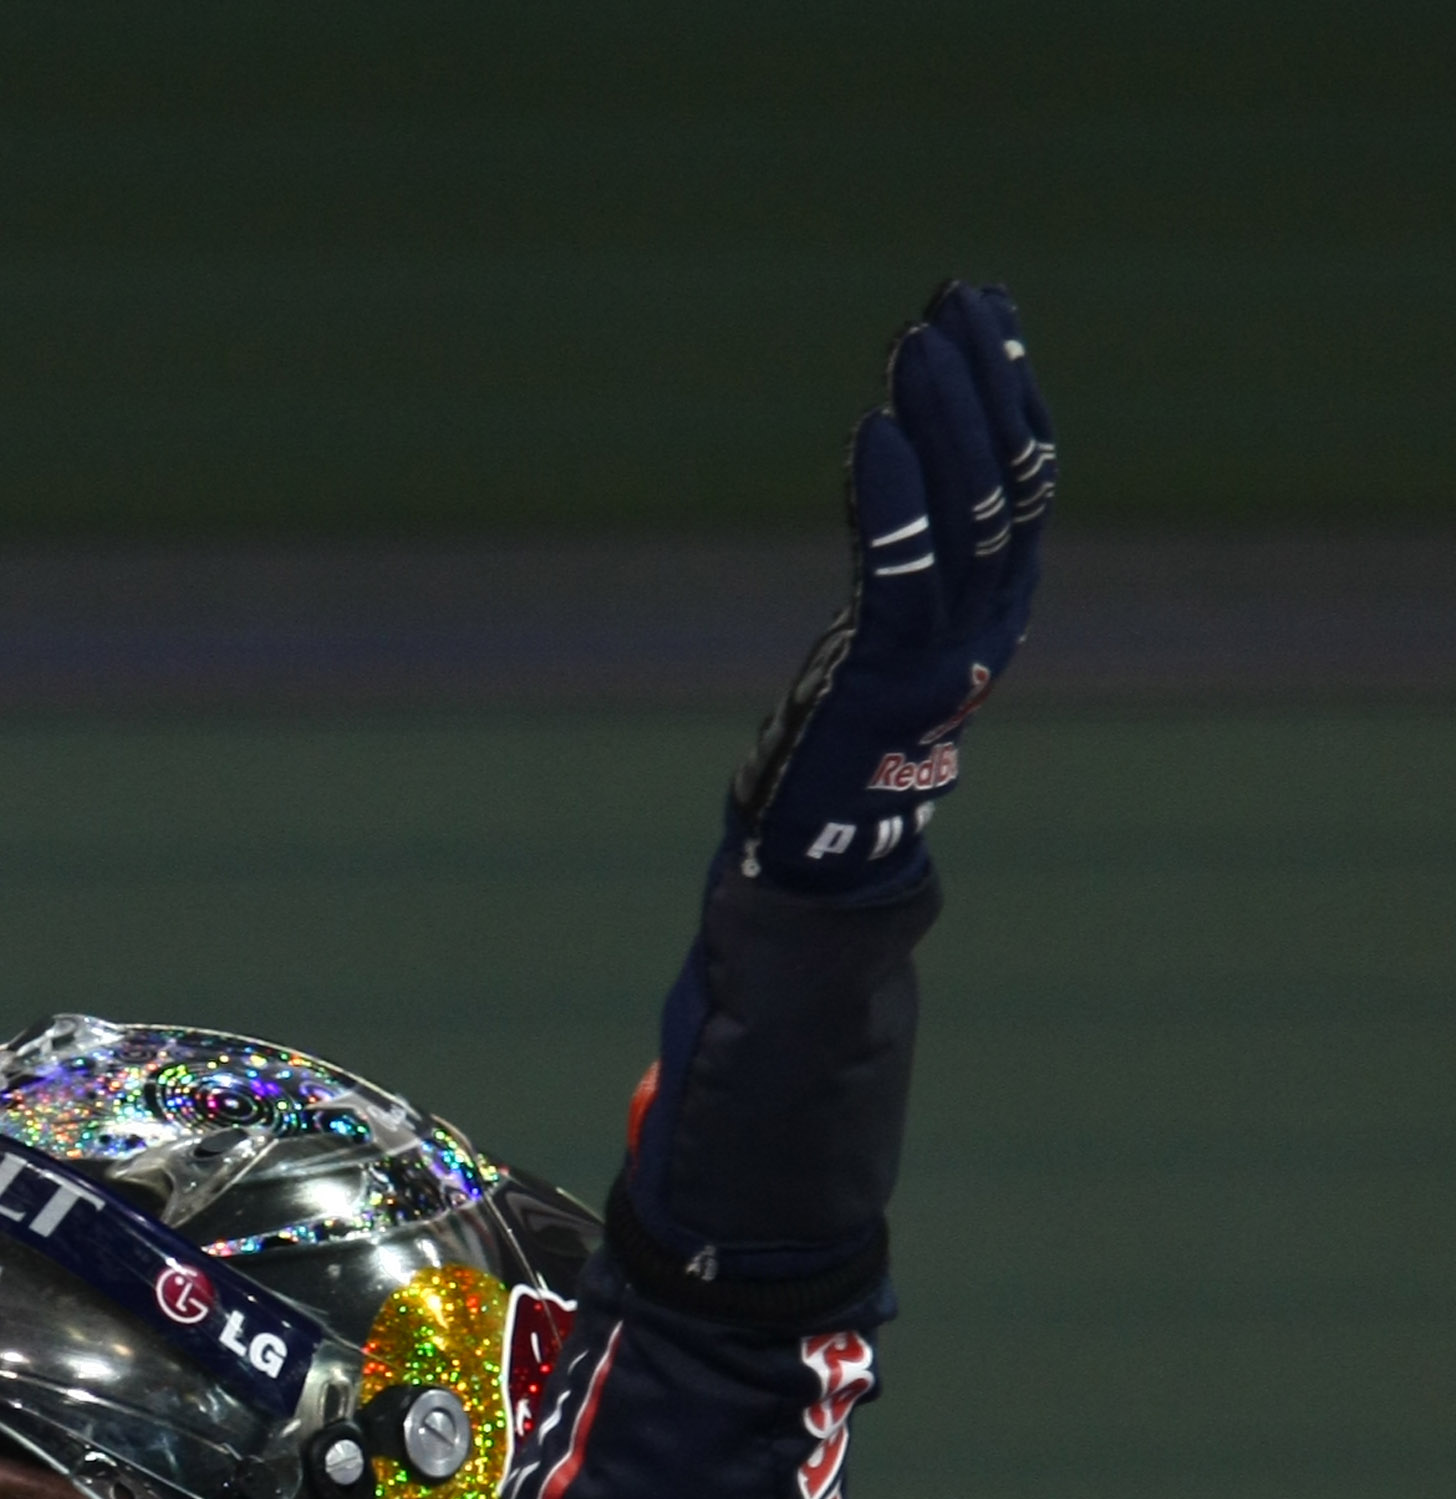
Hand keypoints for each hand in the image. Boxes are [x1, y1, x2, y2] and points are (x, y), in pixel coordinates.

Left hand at [730, 284, 1054, 894]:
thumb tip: (909, 444)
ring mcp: (949, 645)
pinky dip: (892, 498)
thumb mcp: (898, 623)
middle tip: (953, 301)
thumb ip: (914, 547)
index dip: (1012, 389)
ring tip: (916, 341)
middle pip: (1004, 478)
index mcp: (1005, 600)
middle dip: (983, 383)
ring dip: (942, 419)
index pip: (1027, 473)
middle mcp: (994, 616)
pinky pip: (899, 569)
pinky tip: (874, 431)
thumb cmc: (848, 726)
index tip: (986, 309)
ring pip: (964, 513)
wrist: (825, 845)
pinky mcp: (890, 670)